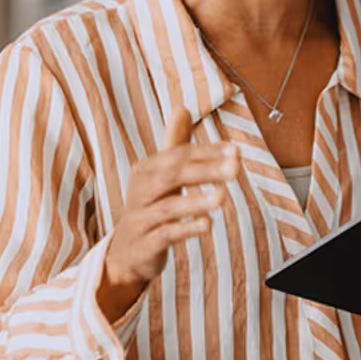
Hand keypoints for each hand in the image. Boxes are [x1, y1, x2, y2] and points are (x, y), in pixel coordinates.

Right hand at [98, 108, 238, 323]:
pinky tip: (207, 225)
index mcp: (146, 171)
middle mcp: (140, 191)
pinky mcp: (144, 245)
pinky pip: (164, 235)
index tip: (236, 151)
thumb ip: (173, 144)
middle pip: (171, 176)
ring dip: (195, 201)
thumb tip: (182, 106)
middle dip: (205, 170)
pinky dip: (185, 229)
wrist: (124, 253)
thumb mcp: (160, 176)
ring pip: (167, 207)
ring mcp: (140, 219)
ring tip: (222, 197)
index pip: (178, 156)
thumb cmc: (149, 208)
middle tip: (236, 168)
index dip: (207, 152)